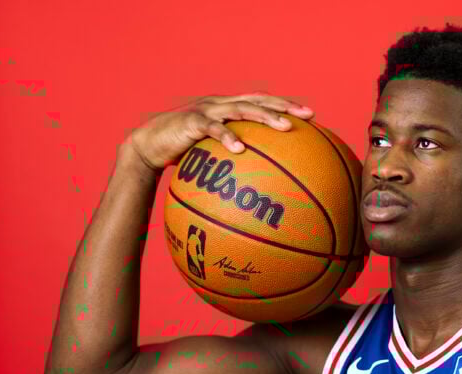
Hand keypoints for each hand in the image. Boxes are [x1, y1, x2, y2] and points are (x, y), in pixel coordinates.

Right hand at [127, 93, 313, 171]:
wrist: (149, 145)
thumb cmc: (185, 154)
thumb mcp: (215, 155)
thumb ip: (237, 161)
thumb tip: (264, 186)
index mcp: (229, 108)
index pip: (263, 102)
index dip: (286, 105)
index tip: (312, 115)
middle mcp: (221, 104)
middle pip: (258, 100)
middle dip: (284, 106)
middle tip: (309, 115)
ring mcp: (207, 110)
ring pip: (241, 108)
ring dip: (265, 117)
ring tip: (285, 127)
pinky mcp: (191, 121)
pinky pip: (212, 128)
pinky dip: (226, 137)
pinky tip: (240, 149)